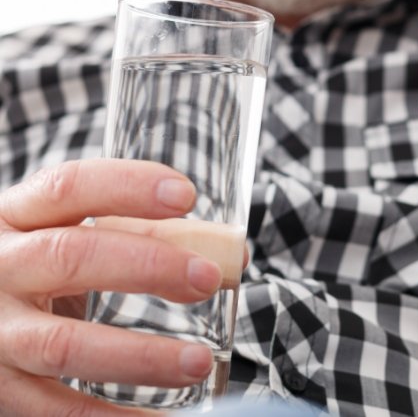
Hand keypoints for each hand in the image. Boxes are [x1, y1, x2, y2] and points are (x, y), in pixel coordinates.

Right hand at [0, 159, 226, 414]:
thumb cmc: (41, 265)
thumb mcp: (71, 234)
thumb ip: (144, 234)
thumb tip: (232, 255)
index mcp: (17, 214)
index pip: (70, 186)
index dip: (128, 186)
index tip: (187, 195)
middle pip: (71, 256)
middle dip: (147, 265)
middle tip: (208, 278)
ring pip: (62, 344)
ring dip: (139, 356)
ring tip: (198, 361)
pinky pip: (54, 409)